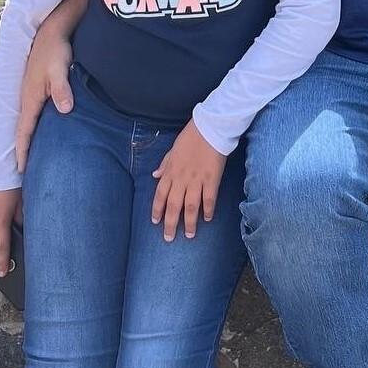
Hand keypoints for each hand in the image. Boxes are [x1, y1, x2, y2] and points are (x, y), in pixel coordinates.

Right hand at [15, 27, 73, 173]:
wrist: (52, 32)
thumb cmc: (56, 51)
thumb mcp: (60, 70)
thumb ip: (62, 90)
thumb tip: (64, 110)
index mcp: (30, 99)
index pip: (24, 132)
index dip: (23, 152)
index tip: (22, 170)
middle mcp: (28, 99)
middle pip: (24, 131)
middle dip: (24, 151)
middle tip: (26, 174)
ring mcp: (33, 95)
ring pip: (30, 123)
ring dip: (30, 140)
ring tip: (34, 159)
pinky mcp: (40, 89)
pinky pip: (37, 115)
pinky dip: (37, 127)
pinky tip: (45, 133)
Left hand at [151, 121, 226, 241]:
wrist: (209, 129)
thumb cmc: (190, 137)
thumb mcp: (172, 150)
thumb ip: (164, 164)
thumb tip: (155, 175)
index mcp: (170, 172)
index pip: (160, 195)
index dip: (157, 210)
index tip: (155, 222)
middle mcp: (181, 179)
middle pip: (173, 206)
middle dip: (170, 224)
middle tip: (169, 238)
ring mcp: (196, 180)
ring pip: (190, 206)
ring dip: (188, 222)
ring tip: (189, 235)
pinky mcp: (212, 179)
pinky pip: (209, 198)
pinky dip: (208, 209)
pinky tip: (208, 218)